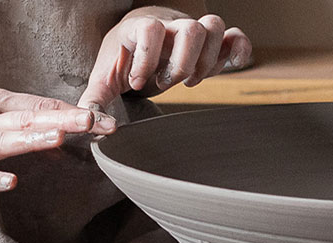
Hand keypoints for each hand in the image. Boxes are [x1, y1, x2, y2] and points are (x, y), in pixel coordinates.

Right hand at [0, 87, 115, 198]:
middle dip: (64, 119)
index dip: (70, 110)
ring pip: (5, 143)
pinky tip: (11, 181)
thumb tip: (58, 132)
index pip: (37, 105)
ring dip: (33, 139)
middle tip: (96, 121)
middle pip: (29, 119)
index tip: (104, 117)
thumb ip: (19, 124)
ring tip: (60, 137)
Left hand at [77, 9, 252, 110]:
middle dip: (182, 64)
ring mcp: (192, 30)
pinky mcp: (210, 42)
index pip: (150, 29)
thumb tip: (95, 127)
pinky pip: (235, 35)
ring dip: (207, 60)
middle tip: (165, 82)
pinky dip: (239, 49)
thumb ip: (93, 104)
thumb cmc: (121, 60)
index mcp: (139, 27)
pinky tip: (231, 66)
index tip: (136, 82)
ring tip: (189, 80)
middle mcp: (169, 24)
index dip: (146, 58)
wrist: (138, 41)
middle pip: (190, 29)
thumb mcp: (103, 80)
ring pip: (214, 26)